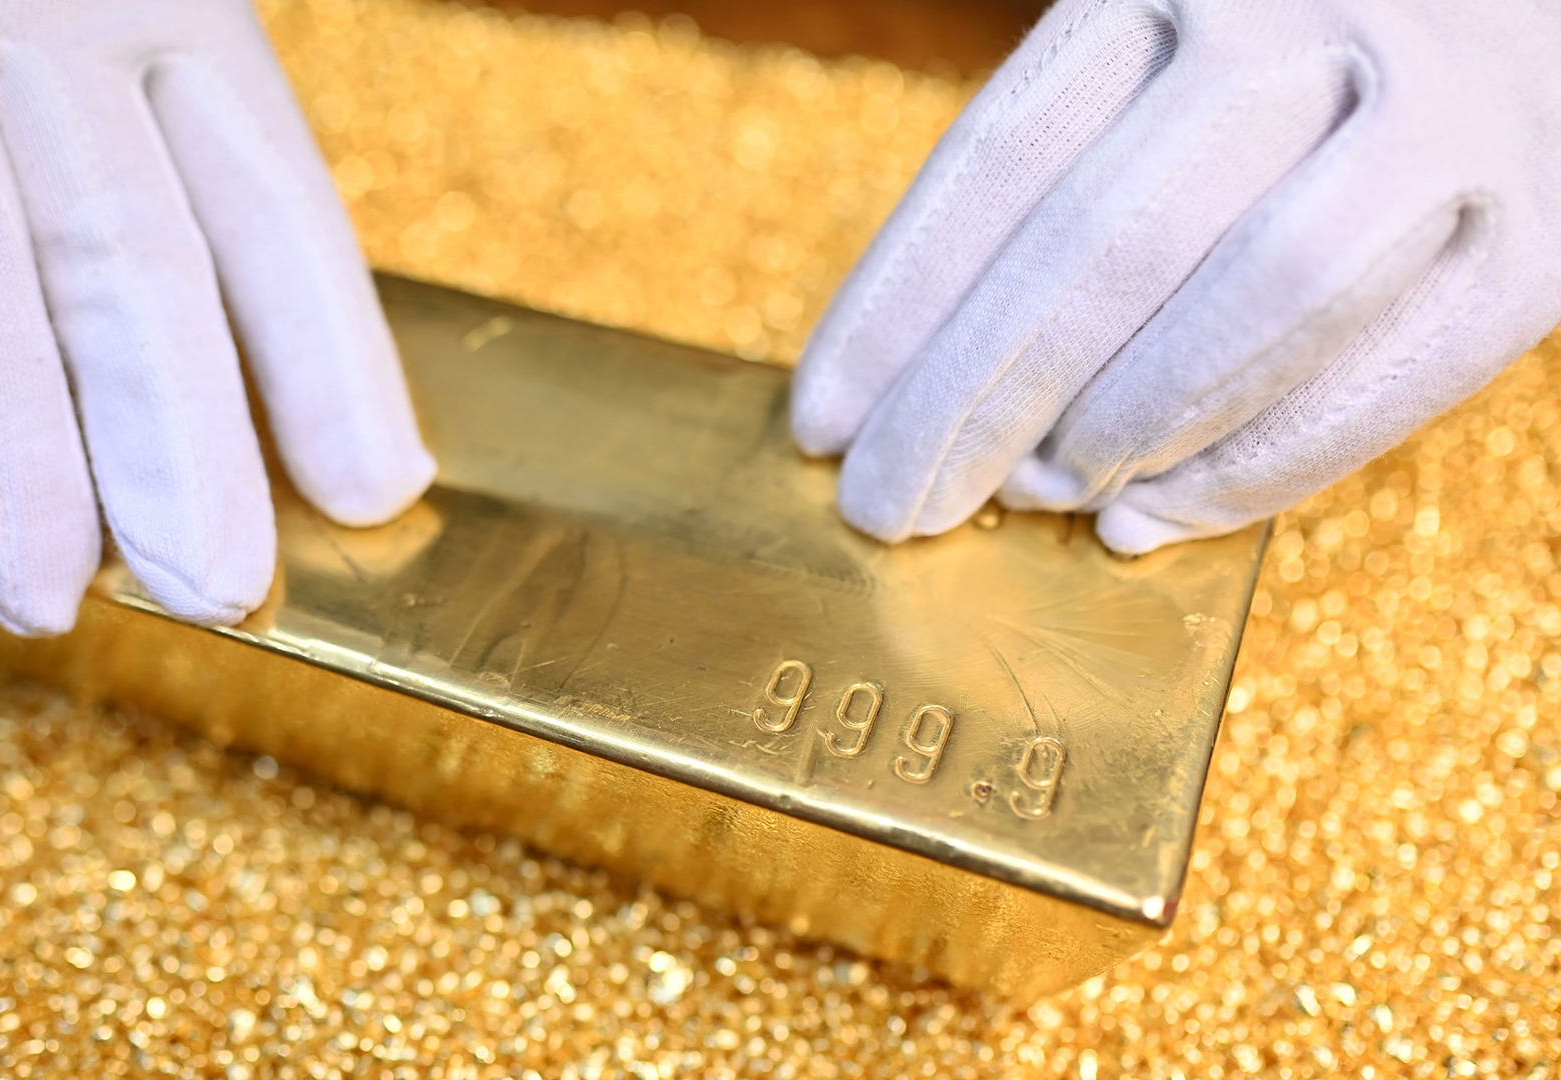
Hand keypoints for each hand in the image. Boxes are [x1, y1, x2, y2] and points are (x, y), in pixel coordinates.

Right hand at [0, 0, 435, 633]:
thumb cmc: (36, 18)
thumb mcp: (156, 77)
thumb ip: (224, 232)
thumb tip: (356, 461)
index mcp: (184, 31)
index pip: (274, 216)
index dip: (328, 366)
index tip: (366, 496)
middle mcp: (52, 29)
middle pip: (126, 255)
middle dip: (171, 444)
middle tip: (206, 586)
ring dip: (5, 457)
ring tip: (38, 597)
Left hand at [792, 0, 1560, 552]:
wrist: (1541, 3)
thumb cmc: (1315, 40)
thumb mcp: (1177, 41)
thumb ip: (1077, 162)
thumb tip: (933, 367)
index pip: (1001, 158)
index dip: (897, 307)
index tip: (824, 424)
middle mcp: (1314, 21)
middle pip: (1101, 244)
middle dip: (971, 402)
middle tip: (893, 507)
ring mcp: (1447, 116)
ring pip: (1253, 303)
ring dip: (1116, 429)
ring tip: (1029, 499)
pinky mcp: (1549, 227)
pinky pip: (1389, 372)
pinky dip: (1254, 467)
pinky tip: (1148, 518)